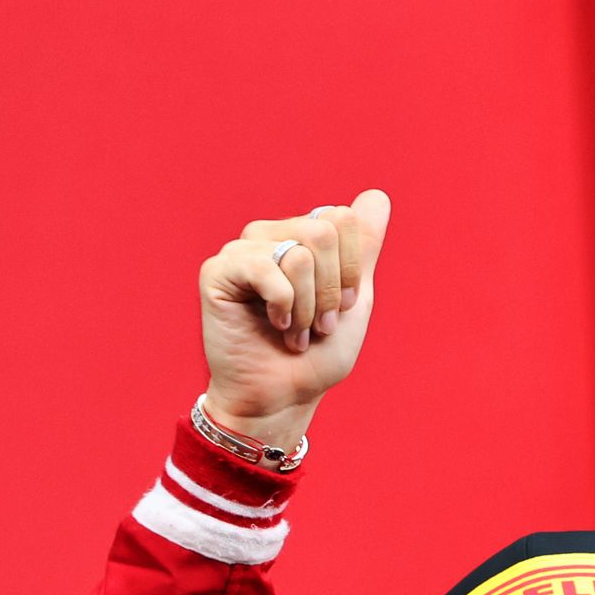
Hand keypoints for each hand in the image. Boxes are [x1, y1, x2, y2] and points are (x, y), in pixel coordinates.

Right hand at [199, 189, 390, 436]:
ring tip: (294, 332)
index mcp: (300, 238)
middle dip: (329, 292)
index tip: (339, 309)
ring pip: (300, 254)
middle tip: (316, 325)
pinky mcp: (217, 271)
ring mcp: (241, 250)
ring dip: (307, 308)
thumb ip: (363, 248)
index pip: (342, 219)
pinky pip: (267, 269)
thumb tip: (377, 196)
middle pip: (323, 232)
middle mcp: (270, 235)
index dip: (349, 272)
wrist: (283, 397)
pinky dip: (283, 307)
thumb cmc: (316, 357)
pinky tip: (273, 326)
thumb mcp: (352, 301)